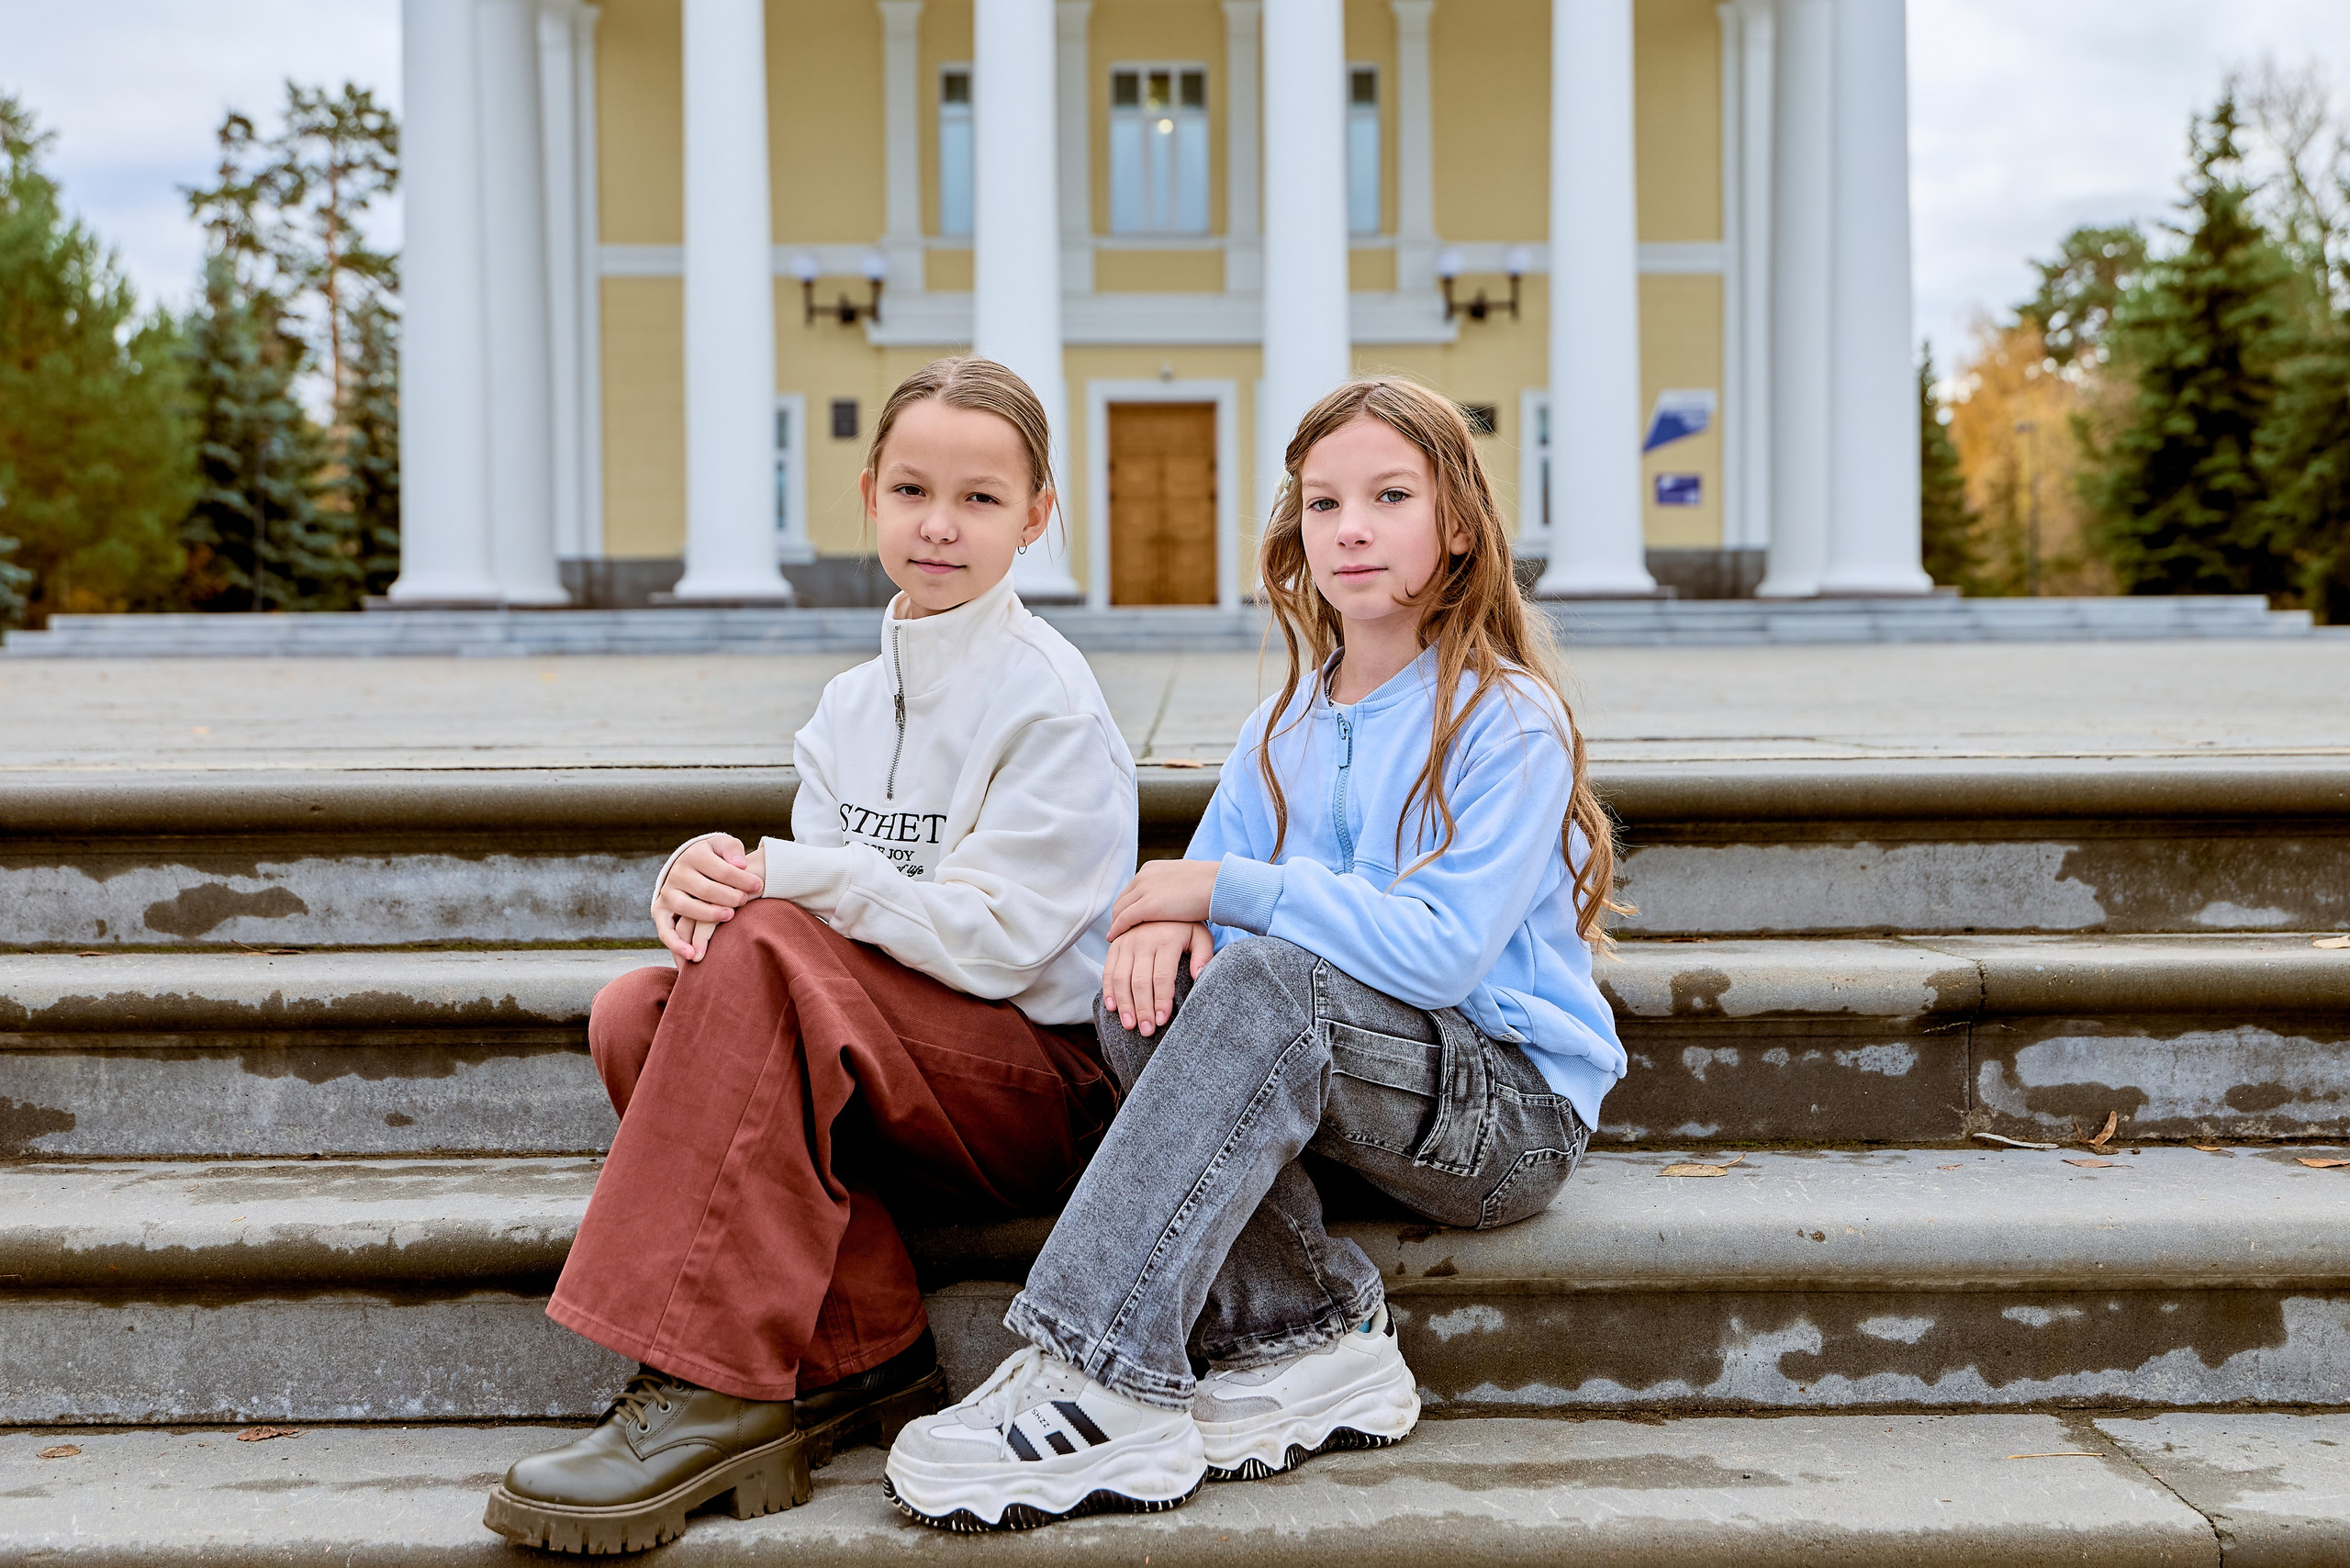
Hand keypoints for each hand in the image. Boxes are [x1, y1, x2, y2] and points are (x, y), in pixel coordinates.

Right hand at [654, 836, 765, 962]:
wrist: (690, 865)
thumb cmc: (716, 858)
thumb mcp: (724, 845)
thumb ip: (732, 850)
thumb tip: (740, 864)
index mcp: (694, 855)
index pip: (721, 870)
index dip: (742, 880)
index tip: (759, 886)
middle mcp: (677, 873)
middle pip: (705, 889)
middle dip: (729, 897)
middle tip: (745, 901)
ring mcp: (667, 893)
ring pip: (686, 908)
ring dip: (709, 915)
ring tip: (730, 916)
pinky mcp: (660, 911)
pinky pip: (664, 930)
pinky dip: (676, 944)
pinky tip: (691, 954)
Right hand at [1104, 921, 1214, 1036]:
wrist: (1165, 901)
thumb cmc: (1187, 925)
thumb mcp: (1201, 935)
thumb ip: (1204, 955)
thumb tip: (1199, 976)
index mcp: (1166, 940)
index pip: (1162, 977)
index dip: (1161, 1001)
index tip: (1162, 1021)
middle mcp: (1144, 940)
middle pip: (1140, 981)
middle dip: (1142, 1009)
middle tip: (1146, 1031)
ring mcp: (1127, 942)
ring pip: (1121, 978)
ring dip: (1124, 1005)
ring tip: (1130, 1026)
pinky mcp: (1116, 944)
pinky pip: (1108, 970)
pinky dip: (1108, 990)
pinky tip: (1113, 1009)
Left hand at [1107, 858, 1219, 941]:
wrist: (1219, 885)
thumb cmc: (1210, 886)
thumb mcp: (1183, 882)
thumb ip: (1172, 888)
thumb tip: (1174, 899)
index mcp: (1152, 869)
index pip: (1131, 890)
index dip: (1126, 907)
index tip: (1125, 921)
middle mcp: (1144, 876)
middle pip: (1122, 899)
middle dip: (1118, 917)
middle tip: (1117, 933)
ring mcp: (1144, 889)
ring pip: (1119, 910)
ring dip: (1115, 925)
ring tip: (1115, 939)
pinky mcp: (1148, 904)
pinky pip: (1124, 919)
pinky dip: (1117, 929)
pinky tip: (1115, 939)